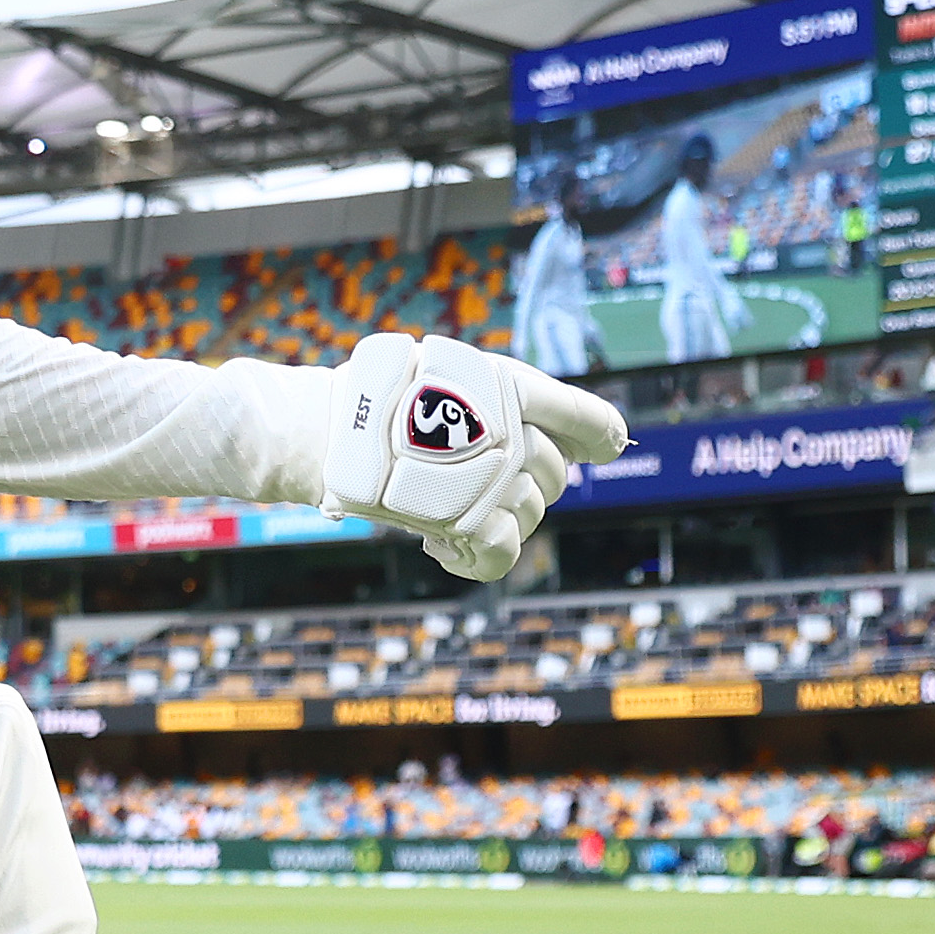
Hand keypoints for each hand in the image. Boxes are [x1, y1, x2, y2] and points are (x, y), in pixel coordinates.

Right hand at [319, 334, 630, 580]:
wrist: (328, 427)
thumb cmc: (374, 397)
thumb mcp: (443, 374)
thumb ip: (490, 398)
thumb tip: (531, 436)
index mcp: (512, 386)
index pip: (584, 415)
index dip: (601, 433)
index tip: (606, 447)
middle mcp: (513, 432)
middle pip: (557, 475)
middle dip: (531, 484)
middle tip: (481, 484)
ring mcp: (494, 479)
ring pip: (531, 516)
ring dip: (498, 518)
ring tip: (451, 511)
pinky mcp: (469, 522)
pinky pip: (501, 554)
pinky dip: (477, 559)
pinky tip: (447, 550)